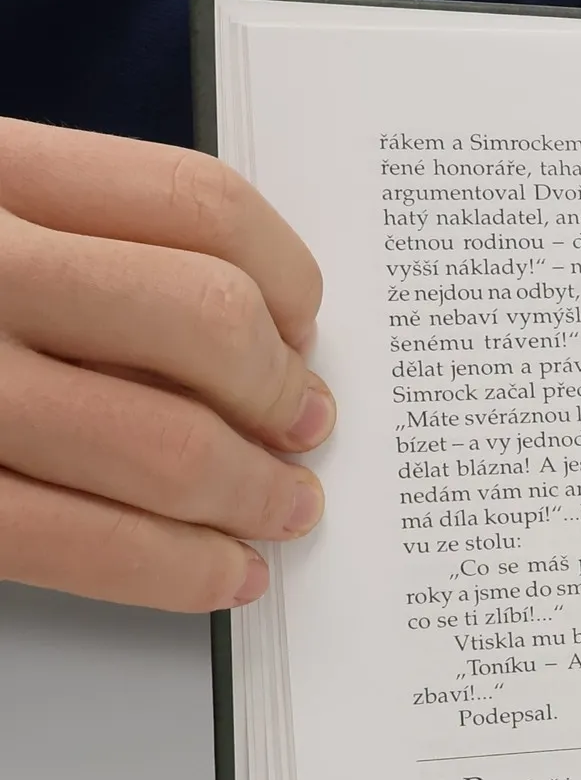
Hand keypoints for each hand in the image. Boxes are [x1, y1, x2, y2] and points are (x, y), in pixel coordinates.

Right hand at [0, 118, 331, 610]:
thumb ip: (74, 236)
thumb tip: (252, 329)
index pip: (196, 204)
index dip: (286, 279)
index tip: (306, 326)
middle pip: (205, 323)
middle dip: (283, 395)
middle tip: (307, 428)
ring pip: (161, 443)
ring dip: (254, 493)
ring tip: (283, 509)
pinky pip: (77, 543)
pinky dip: (179, 571)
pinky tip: (224, 575)